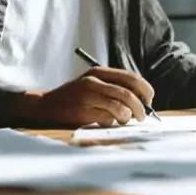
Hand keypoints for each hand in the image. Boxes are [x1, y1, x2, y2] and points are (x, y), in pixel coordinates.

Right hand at [18, 67, 154, 126]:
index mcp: (98, 72)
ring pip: (120, 107)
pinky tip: (105, 122)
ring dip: (128, 117)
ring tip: (125, 120)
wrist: (46, 106)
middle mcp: (94, 82)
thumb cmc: (74, 97)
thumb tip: (141, 102)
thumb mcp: (93, 84)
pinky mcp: (83, 112)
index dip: (145, 89)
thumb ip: (113, 88)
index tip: (150, 99)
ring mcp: (88, 97)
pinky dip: (112, 122)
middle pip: (128, 93)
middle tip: (142, 115)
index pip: (130, 77)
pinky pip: (107, 119)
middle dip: (140, 106)